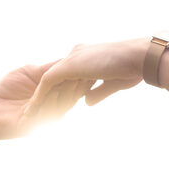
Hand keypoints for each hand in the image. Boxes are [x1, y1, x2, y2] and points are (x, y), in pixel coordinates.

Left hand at [0, 62, 91, 141]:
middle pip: (70, 98)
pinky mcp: (30, 126)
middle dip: (77, 87)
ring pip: (59, 108)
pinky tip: (52, 94)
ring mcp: (42, 119)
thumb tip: (66, 58)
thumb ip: (46, 69)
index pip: (70, 87)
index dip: (79, 78)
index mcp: (52, 96)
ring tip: (70, 83)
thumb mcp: (28, 73)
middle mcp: (51, 109)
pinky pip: (43, 116)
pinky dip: (49, 105)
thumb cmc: (6, 90)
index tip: (89, 67)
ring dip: (65, 95)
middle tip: (84, 75)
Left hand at [24, 40, 146, 117]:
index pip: (69, 75)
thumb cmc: (133, 68)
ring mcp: (71, 59)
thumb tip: (86, 102)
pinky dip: (40, 96)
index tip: (56, 106)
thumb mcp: (113, 82)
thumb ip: (98, 91)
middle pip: (55, 77)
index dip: (62, 91)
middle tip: (35, 111)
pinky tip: (34, 109)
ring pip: (47, 80)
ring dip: (38, 97)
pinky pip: (47, 83)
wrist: (138, 57)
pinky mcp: (68, 66)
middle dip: (45, 95)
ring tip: (29, 113)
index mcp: (87, 57)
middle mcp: (76, 54)